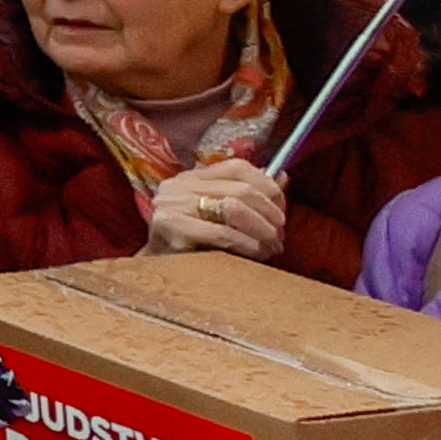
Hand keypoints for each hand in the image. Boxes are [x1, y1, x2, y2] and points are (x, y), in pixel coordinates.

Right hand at [138, 155, 291, 267]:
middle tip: (280, 234)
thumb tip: (283, 177)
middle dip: (269, 213)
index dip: (267, 186)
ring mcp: (172, 204)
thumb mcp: (219, 215)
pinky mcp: (170, 227)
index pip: (237, 167)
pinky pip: (220, 232)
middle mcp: (179, 185)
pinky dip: (245, 243)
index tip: (282, 210)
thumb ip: (248, 195)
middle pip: (240, 189)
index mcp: (191, 177)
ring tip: (271, 246)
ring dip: (261, 229)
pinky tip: (256, 252)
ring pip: (233, 207)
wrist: (157, 272)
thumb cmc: (193, 243)